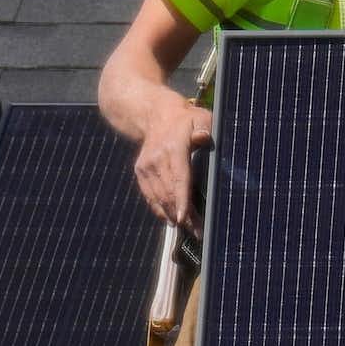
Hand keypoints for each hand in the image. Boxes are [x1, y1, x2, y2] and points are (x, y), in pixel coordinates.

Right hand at [133, 98, 212, 225]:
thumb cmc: (184, 119)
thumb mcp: (199, 117)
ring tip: (189, 229)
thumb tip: (203, 137)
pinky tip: (172, 219)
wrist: (154, 114)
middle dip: (183, 215)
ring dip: (173, 215)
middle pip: (169, 193)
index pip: (178, 177)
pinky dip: (160, 209)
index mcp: (173, 147)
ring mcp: (146, 167)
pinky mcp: (140, 171)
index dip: (181, 199)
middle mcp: (156, 159)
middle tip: (198, 231)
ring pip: (159, 198)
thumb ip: (204, 127)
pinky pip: (150, 196)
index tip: (185, 218)